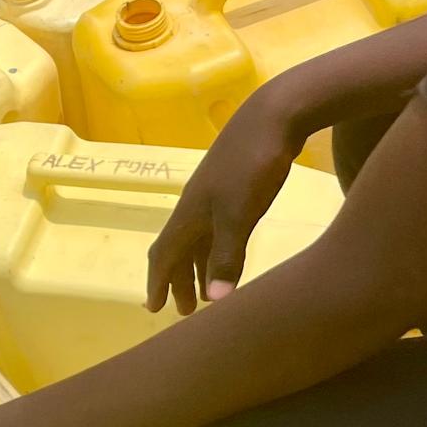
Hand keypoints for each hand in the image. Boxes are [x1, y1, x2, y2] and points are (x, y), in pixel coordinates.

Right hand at [146, 96, 302, 313]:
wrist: (273, 116)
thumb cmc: (251, 165)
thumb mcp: (239, 214)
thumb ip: (226, 256)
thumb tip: (213, 302)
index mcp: (189, 214)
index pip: (164, 256)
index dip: (158, 283)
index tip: (153, 308)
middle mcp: (196, 207)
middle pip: (179, 250)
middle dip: (179, 281)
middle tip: (185, 310)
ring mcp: (215, 197)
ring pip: (199, 241)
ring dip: (199, 268)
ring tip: (207, 294)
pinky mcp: (235, 189)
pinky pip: (217, 230)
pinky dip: (217, 250)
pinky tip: (230, 256)